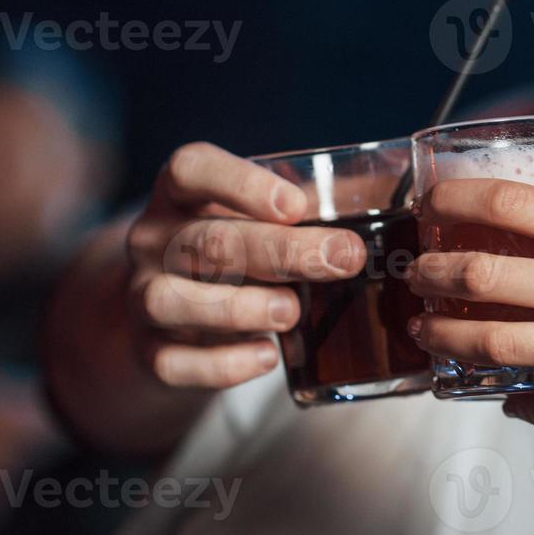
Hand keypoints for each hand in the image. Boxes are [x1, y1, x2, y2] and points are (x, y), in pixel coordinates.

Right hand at [124, 142, 367, 387]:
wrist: (174, 316)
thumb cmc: (237, 254)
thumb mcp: (257, 221)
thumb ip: (305, 214)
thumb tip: (390, 216)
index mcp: (180, 195)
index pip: (191, 168)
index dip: (240, 183)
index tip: (296, 205)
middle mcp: (153, 241)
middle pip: (206, 240)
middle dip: (279, 251)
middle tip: (341, 259)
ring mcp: (143, 297)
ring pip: (173, 300)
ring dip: (239, 308)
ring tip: (292, 313)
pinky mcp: (148, 352)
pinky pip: (173, 363)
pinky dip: (221, 365)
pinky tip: (266, 359)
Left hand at [407, 179, 533, 438]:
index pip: (514, 204)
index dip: (457, 200)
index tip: (431, 202)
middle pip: (485, 277)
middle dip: (433, 276)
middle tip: (415, 276)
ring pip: (494, 346)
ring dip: (448, 341)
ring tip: (430, 335)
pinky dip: (513, 402)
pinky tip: (504, 398)